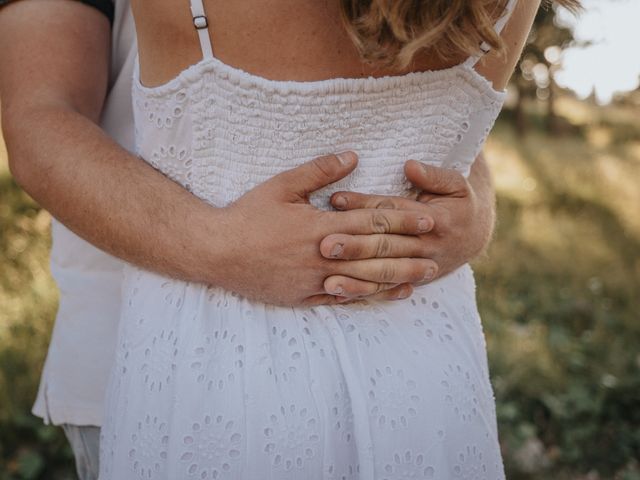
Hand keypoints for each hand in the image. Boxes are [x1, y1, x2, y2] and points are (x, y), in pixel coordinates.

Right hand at [214, 153, 438, 305]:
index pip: (370, 221)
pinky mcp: (305, 297)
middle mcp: (323, 256)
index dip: (402, 219)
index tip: (428, 218)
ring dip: (397, 277)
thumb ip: (319, 171)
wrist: (216, 251)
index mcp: (320, 226)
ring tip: (424, 276)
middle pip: (375, 253)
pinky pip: (343, 298)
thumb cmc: (248, 215)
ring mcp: (315, 280)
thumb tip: (352, 155)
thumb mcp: (281, 185)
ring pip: (365, 280)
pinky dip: (369, 296)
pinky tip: (389, 294)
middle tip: (438, 251)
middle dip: (409, 251)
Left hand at [320, 158, 494, 287]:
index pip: (393, 211)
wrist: (475, 235)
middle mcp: (426, 247)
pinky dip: (362, 292)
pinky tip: (338, 293)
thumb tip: (409, 166)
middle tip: (324, 244)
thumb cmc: (459, 202)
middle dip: (355, 246)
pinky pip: (385, 289)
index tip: (336, 200)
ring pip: (384, 273)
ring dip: (355, 276)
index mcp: (436, 220)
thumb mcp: (456, 184)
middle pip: (385, 246)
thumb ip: (433, 176)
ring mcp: (419, 269)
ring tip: (327, 278)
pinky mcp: (411, 281)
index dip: (364, 205)